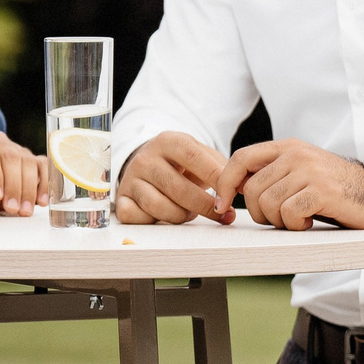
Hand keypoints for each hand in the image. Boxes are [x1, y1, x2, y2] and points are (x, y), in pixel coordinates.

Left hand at [0, 129, 47, 214]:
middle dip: (14, 185)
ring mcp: (16, 149)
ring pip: (28, 161)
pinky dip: (45, 182)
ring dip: (29, 188)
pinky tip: (41, 201)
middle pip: (11, 157)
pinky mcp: (30, 159)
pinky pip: (43, 166)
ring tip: (25, 211)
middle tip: (12, 209)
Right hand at [113, 131, 230, 224]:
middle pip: (179, 189)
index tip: (232, 194)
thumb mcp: (201, 155)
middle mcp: (145, 158)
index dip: (216, 178)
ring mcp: (131, 179)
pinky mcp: (121, 199)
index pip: (194, 157)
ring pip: (160, 207)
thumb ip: (223, 167)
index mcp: (167, 141)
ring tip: (189, 212)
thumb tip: (242, 186)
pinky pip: (138, 218)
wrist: (147, 164)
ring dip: (181, 216)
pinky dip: (154, 222)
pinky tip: (164, 216)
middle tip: (222, 215)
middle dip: (206, 206)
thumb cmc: (181, 164)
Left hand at [216, 140, 363, 230]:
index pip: (241, 159)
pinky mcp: (322, 191)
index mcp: (288, 147)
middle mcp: (297, 154)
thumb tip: (233, 187)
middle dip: (260, 213)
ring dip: (280, 221)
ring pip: (268, 204)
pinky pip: (289, 214)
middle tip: (282, 219)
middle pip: (252, 190)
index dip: (226, 184)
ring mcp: (309, 171)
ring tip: (300, 219)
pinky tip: (311, 222)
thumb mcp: (301, 173)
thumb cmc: (336, 190)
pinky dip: (296, 225)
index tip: (222, 204)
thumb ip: (272, 174)